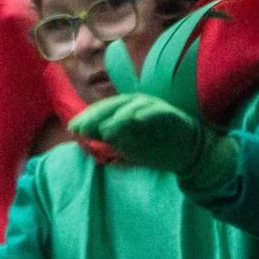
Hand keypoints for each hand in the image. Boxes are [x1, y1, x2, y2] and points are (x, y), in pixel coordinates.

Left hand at [69, 93, 236, 190]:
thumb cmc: (154, 147)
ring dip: (119, 116)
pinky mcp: (171, 114)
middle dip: (98, 115)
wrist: (186, 154)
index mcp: (126, 110)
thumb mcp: (125, 146)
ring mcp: (155, 108)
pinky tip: (136, 119)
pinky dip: (147, 113)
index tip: (73, 129)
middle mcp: (139, 105)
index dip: (88, 117)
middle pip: (116, 104)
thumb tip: (81, 130)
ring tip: (106, 130)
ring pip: (135, 105)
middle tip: (84, 128)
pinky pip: (158, 111)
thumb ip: (106, 137)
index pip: (104, 110)